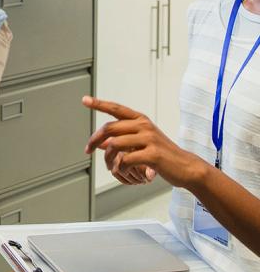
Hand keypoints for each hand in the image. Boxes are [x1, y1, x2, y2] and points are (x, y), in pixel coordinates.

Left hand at [83, 96, 198, 188]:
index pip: (116, 108)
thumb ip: (122, 140)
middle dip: (95, 139)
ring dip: (107, 158)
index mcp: (141, 119)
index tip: (85, 100)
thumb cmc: (161, 155)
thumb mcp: (141, 143)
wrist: (185, 167)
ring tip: (110, 167)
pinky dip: (119, 168)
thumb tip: (100, 143)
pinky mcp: (152, 154)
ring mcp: (149, 139)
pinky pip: (126, 160)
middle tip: (87, 149)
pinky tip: (122, 172)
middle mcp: (144, 125)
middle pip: (110, 128)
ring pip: (115, 145)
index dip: (99, 104)